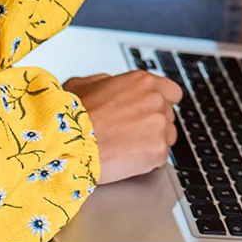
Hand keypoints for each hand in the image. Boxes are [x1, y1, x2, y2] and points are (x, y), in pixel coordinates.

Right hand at [63, 71, 181, 184]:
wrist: (70, 146)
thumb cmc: (72, 118)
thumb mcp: (83, 84)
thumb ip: (105, 80)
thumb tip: (109, 83)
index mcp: (142, 82)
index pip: (171, 91)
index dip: (161, 102)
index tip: (151, 111)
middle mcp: (155, 101)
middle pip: (168, 115)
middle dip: (152, 123)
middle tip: (129, 131)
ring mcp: (160, 126)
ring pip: (167, 136)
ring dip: (152, 141)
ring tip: (126, 146)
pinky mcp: (159, 151)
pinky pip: (160, 157)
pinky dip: (147, 160)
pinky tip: (126, 157)